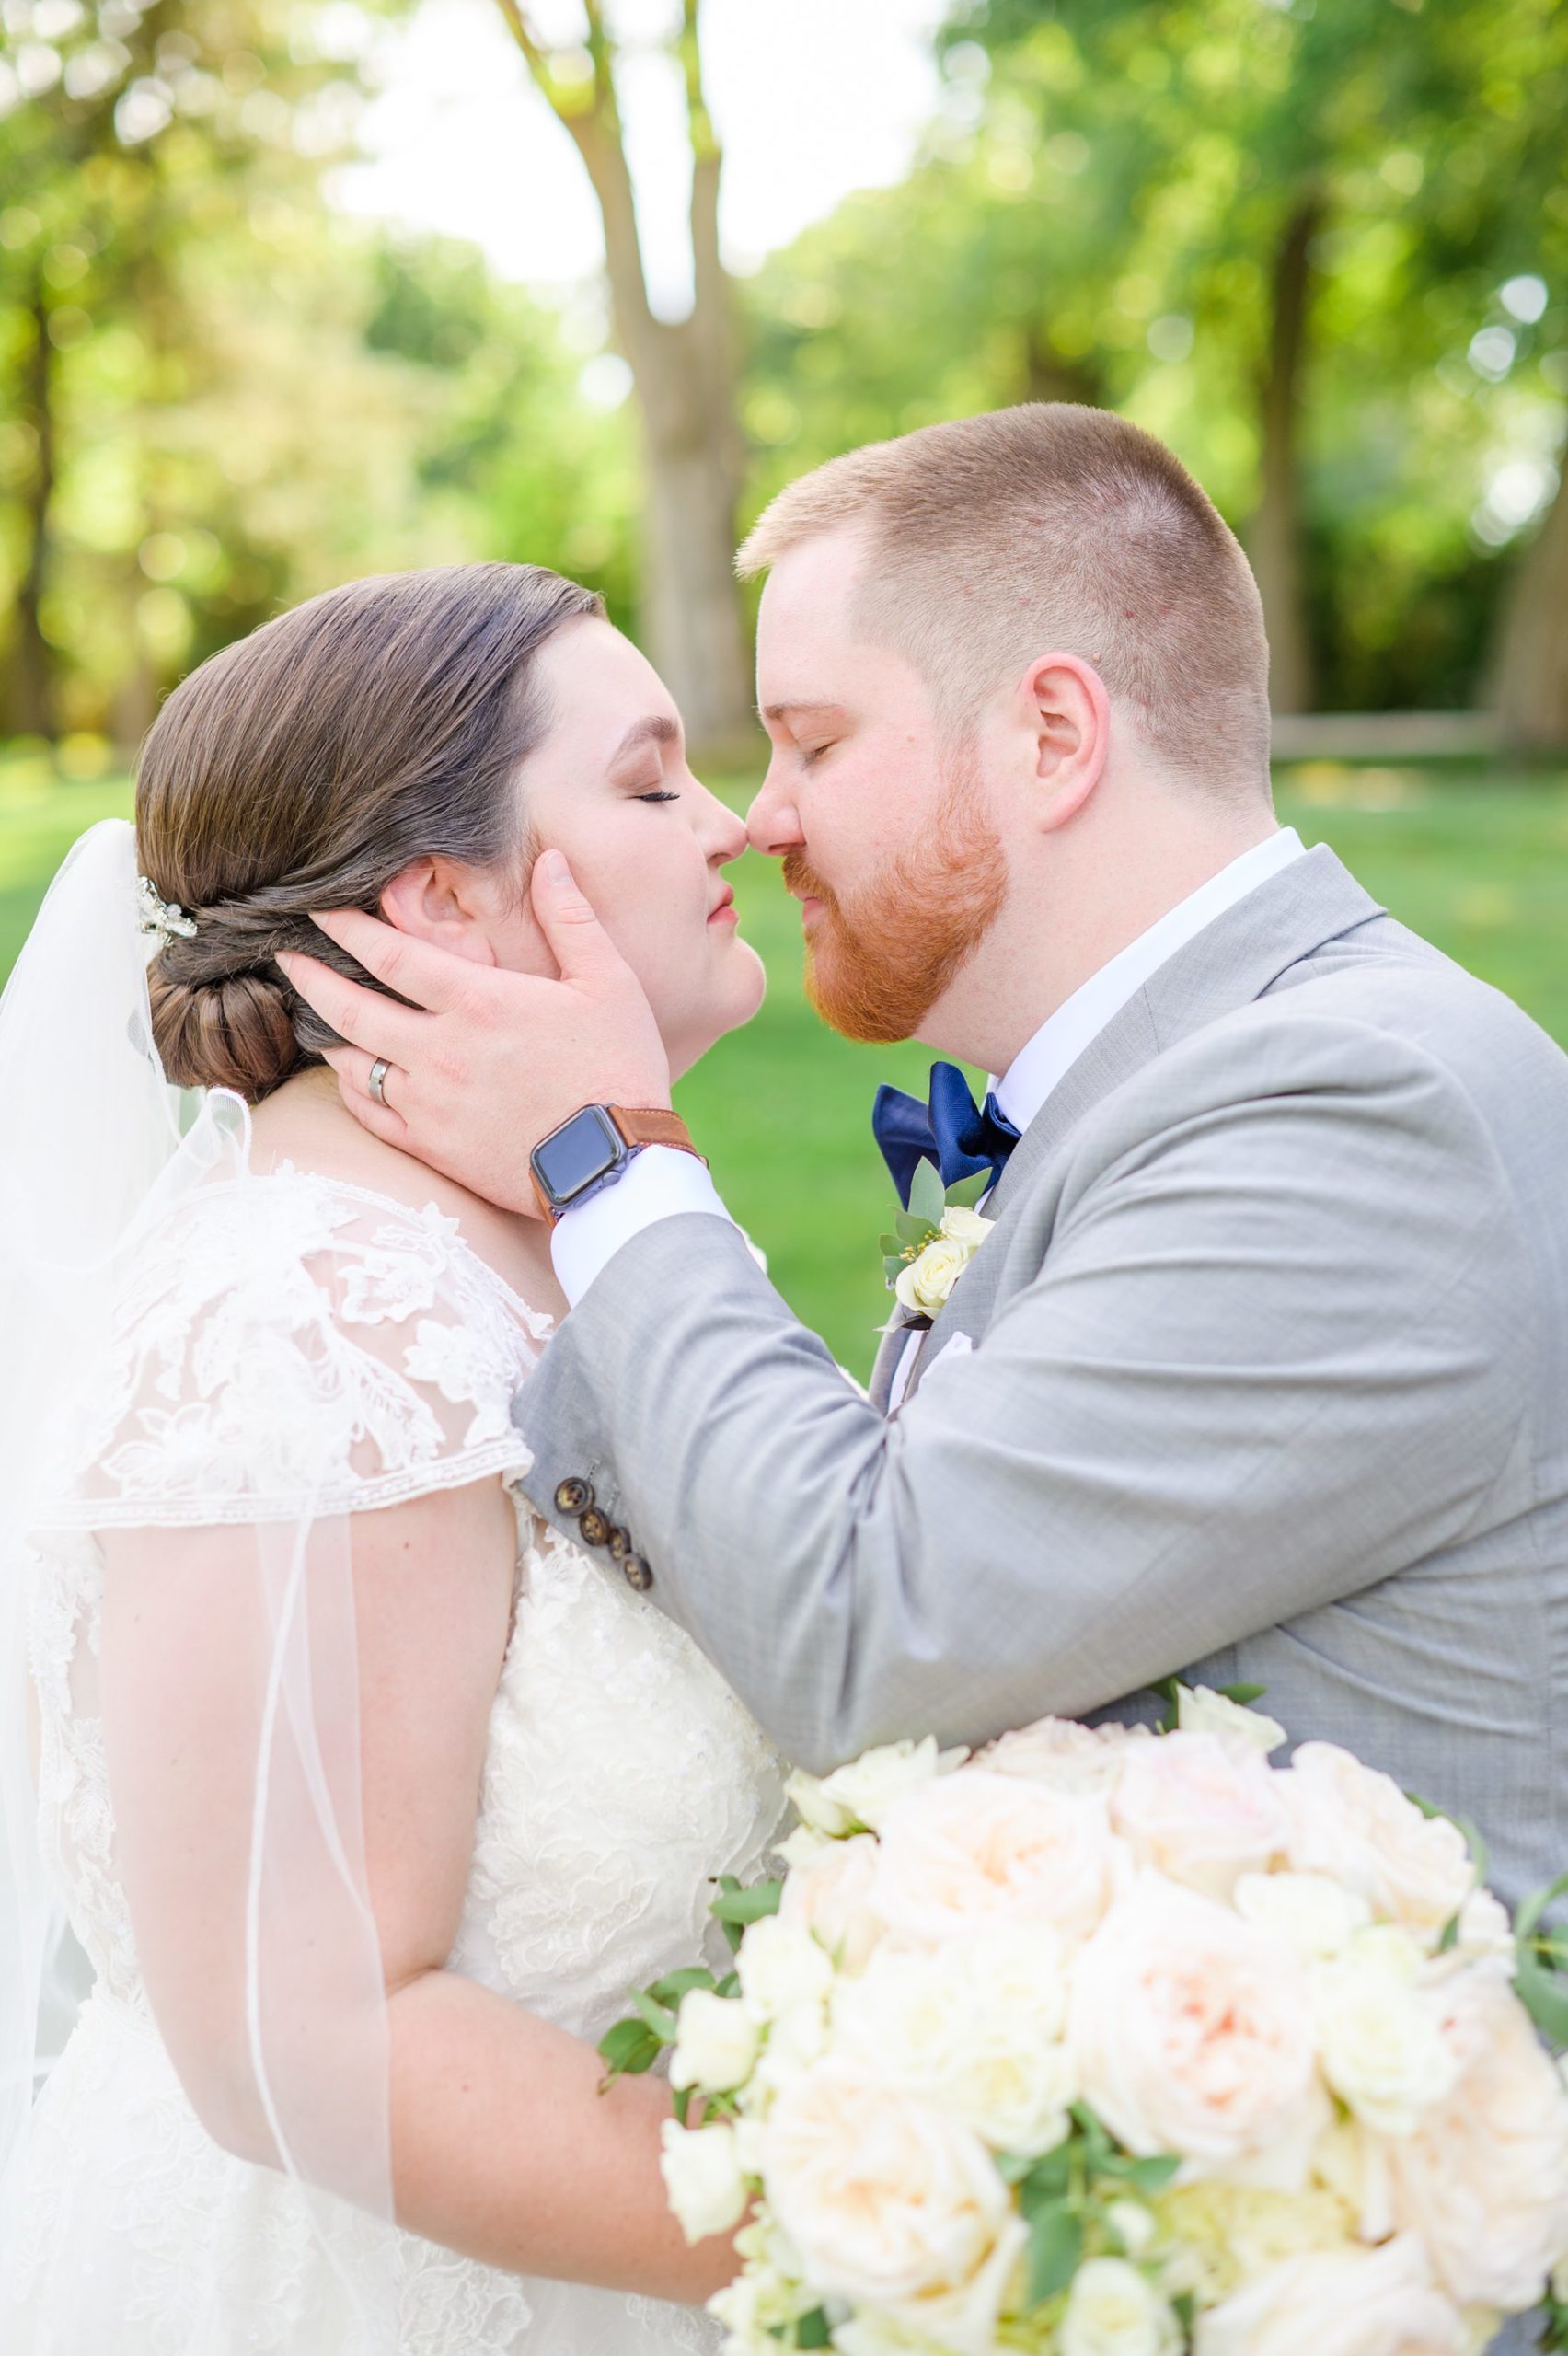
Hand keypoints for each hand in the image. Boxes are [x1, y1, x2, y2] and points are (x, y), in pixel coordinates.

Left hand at [278, 851, 671, 1216]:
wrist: (615, 1166)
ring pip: (352, 1063)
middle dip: (310, 976)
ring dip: (327, 1033)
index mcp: (478, 1002)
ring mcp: (429, 1102)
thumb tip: (553, 861)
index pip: (390, 955)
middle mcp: (439, 1050)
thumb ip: (571, 917)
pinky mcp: (431, 1146)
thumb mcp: (608, 982)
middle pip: (351, 1007)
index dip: (346, 927)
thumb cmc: (618, 1069)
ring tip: (312, 1014)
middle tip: (283, 955)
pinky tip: (346, 1077)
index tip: (317, 908)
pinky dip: (350, 1090)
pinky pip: (370, 1114)